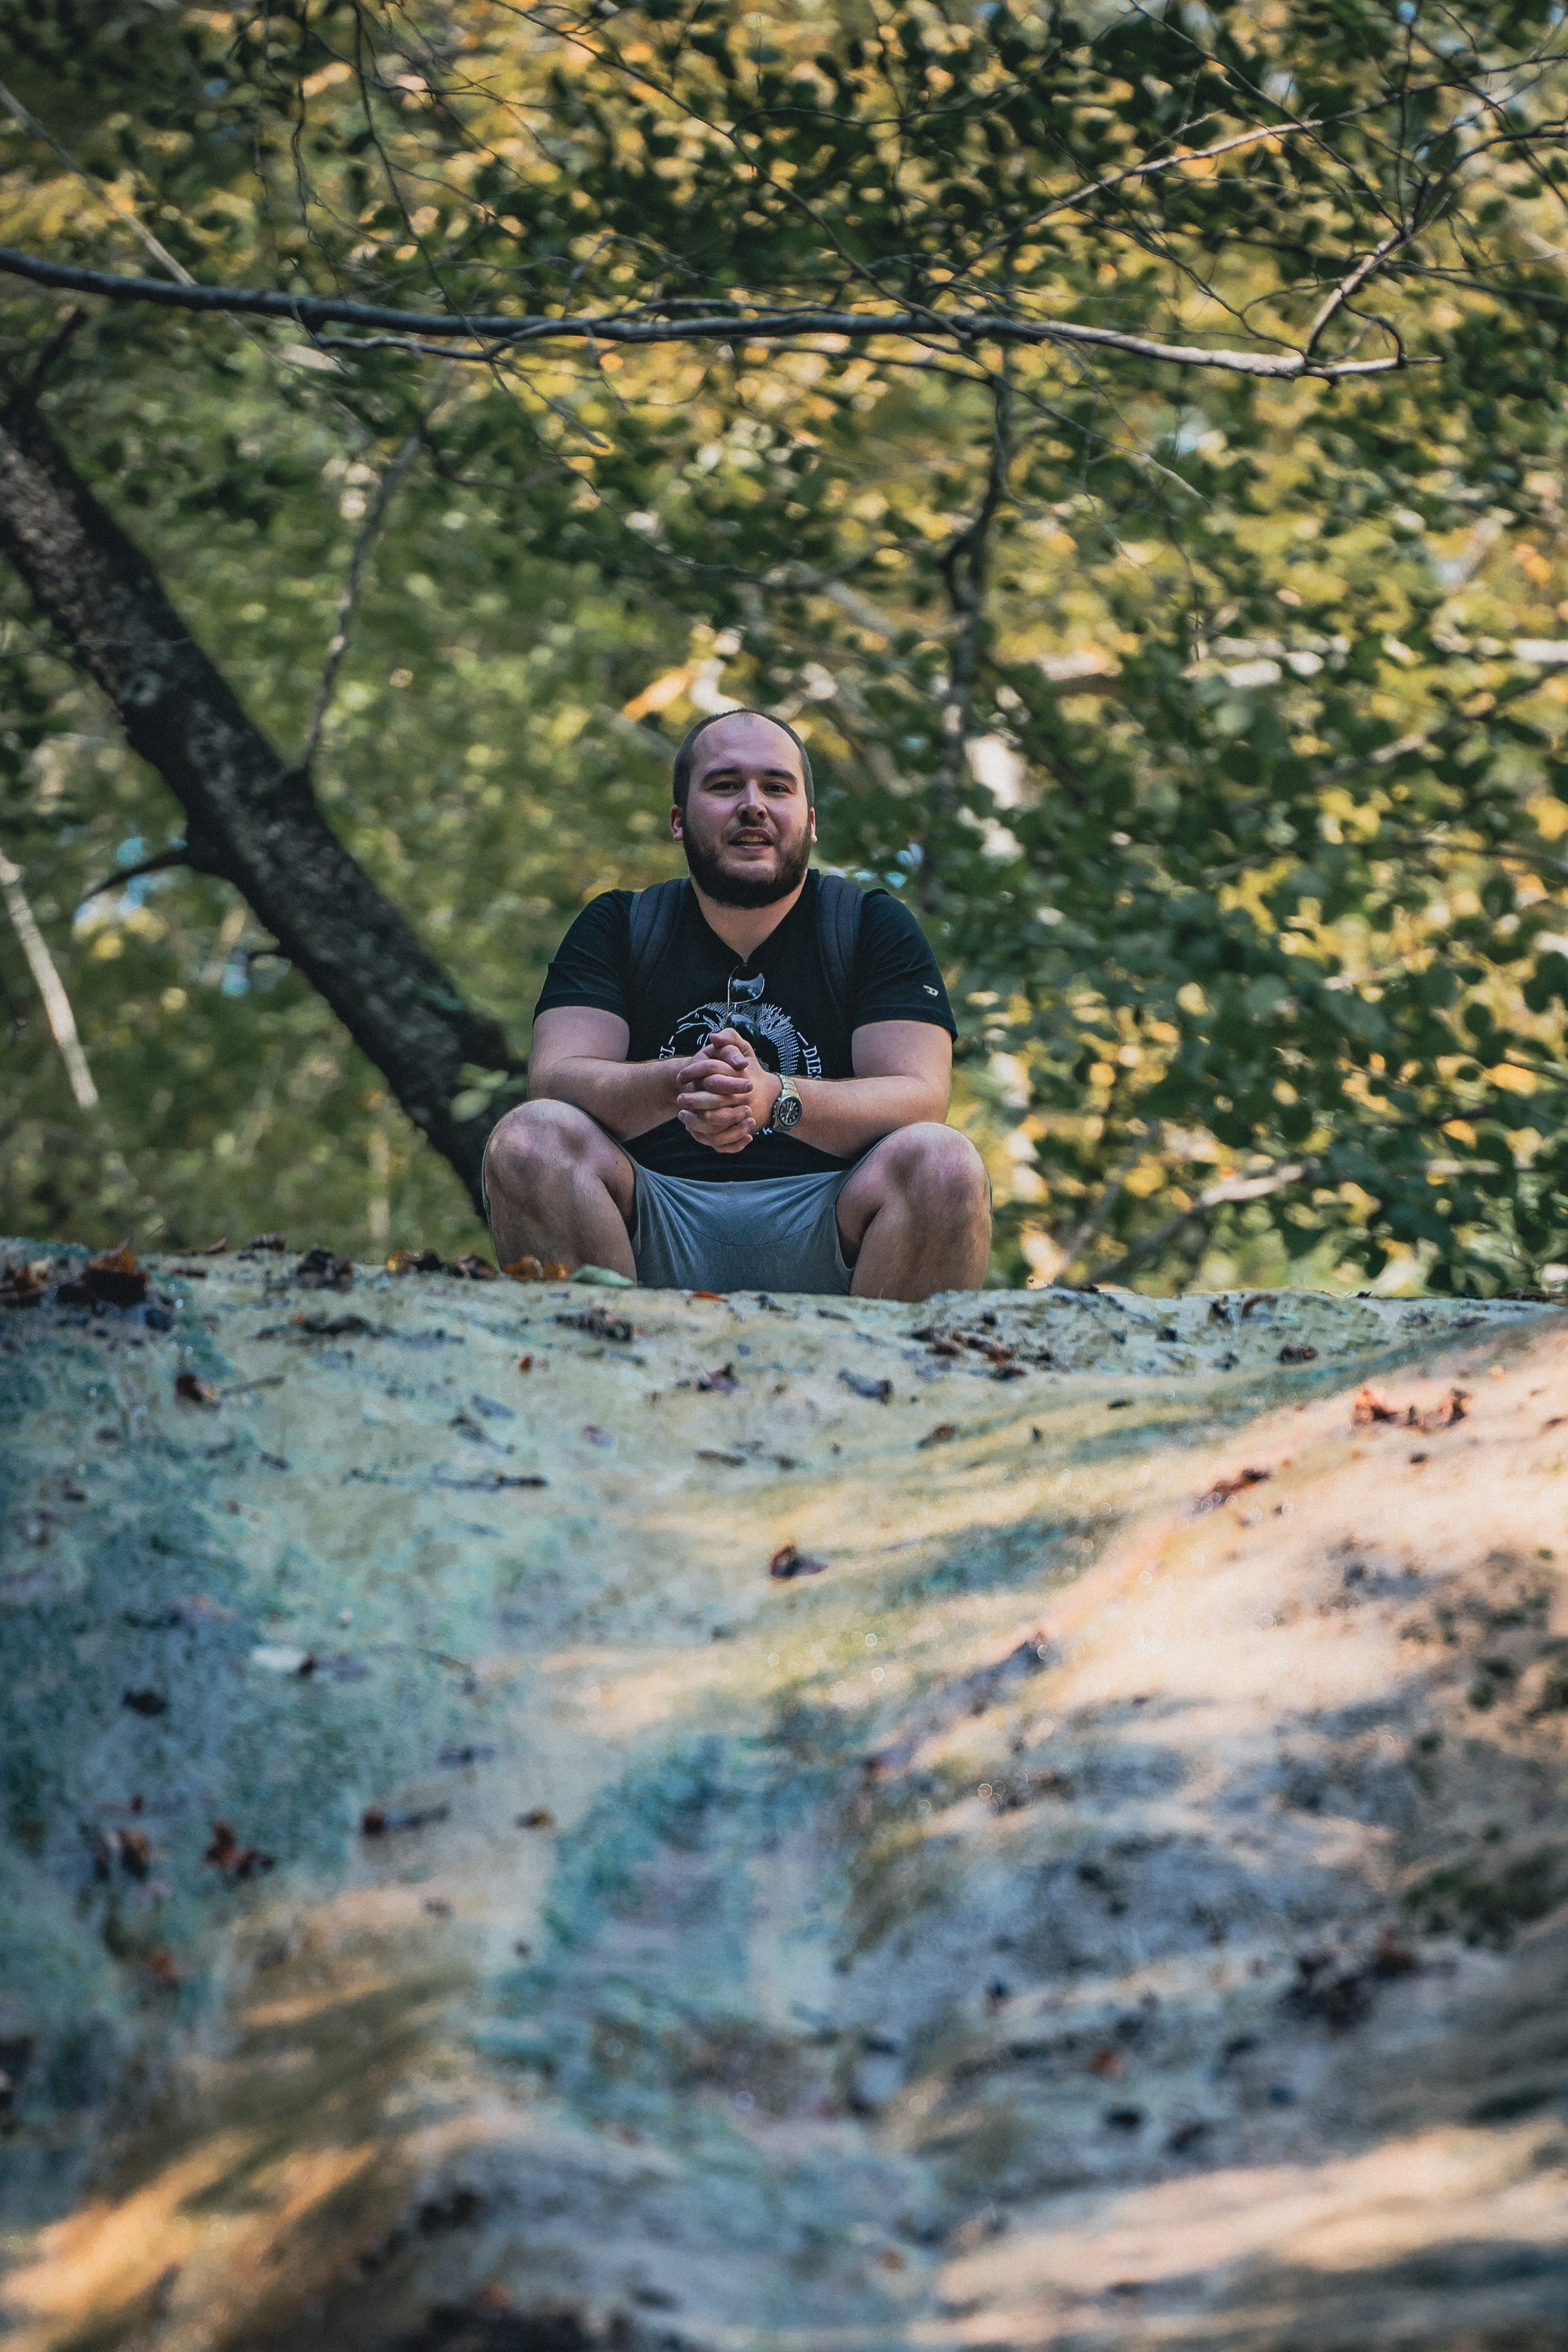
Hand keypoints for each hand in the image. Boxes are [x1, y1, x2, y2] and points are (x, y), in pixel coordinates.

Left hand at [674, 1027, 779, 1153]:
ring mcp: (742, 1115)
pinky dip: (704, 1134)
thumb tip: (714, 1037)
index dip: (693, 1073)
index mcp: (740, 1075)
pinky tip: (692, 1127)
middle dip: (692, 1100)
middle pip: (712, 1101)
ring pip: (714, 1122)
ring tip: (682, 1114)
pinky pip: (720, 1138)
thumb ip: (731, 1038)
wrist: (774, 1098)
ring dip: (694, 1120)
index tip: (680, 1077)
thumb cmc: (753, 1071)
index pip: (712, 1073)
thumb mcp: (746, 1050)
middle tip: (680, 1099)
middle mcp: (742, 1097)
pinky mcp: (741, 1130)